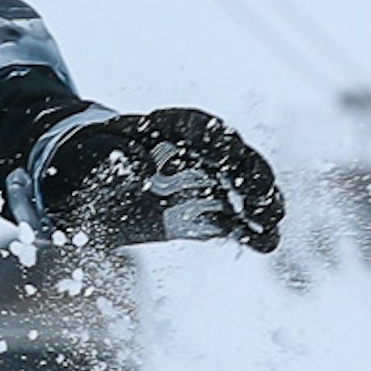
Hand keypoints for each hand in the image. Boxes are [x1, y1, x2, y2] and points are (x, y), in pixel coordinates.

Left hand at [41, 108, 283, 253]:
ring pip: (246, 189)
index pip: (201, 129)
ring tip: (270, 220)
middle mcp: (202, 151)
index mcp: (175, 127)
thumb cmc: (102, 161)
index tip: (223, 157)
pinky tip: (266, 243)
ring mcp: (212, 181)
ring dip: (261, 203)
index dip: (214, 142)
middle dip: (250, 174)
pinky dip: (253, 231)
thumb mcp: (101, 157)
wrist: (100, 183)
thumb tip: (143, 170)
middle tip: (258, 193)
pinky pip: (239, 221)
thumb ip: (121, 162)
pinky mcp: (213, 213)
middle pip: (236, 158)